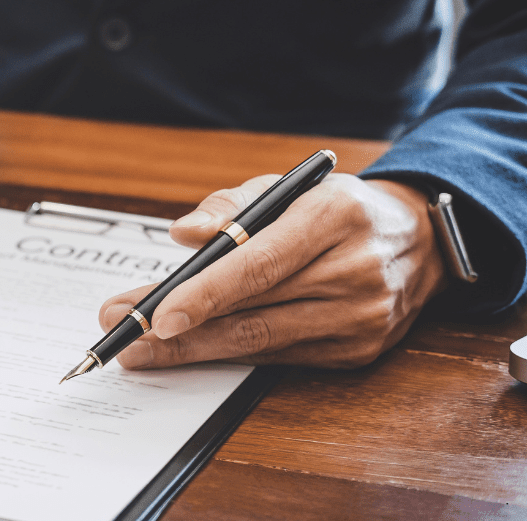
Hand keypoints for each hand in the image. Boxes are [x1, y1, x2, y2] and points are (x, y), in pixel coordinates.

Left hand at [99, 175, 448, 368]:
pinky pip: (279, 357)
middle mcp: (353, 271)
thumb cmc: (337, 209)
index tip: (156, 313)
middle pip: (251, 312)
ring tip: (143, 350)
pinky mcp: (357, 351)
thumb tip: (183, 233)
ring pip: (260, 343)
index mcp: (334, 216)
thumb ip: (231, 204)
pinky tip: (192, 350)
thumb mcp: (288, 186)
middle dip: (178, 329)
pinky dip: (231, 355)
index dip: (204, 294)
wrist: (419, 241)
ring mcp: (360, 318)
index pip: (258, 263)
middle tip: (125, 334)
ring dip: (194, 350)